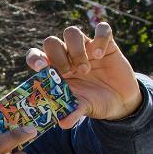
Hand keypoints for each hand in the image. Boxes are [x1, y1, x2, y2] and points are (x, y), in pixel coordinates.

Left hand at [26, 22, 141, 127]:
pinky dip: (100, 38)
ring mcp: (85, 47)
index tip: (41, 67)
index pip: (35, 55)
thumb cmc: (93, 101)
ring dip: (76, 49)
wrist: (119, 100)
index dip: (34, 58)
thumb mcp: (82, 108)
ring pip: (71, 32)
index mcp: (53, 70)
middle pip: (51, 41)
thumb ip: (72, 113)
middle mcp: (66, 55)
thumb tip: (63, 124)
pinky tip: (101, 54)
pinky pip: (102, 29)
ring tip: (86, 69)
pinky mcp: (106, 43)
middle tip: (69, 72)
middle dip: (58, 55)